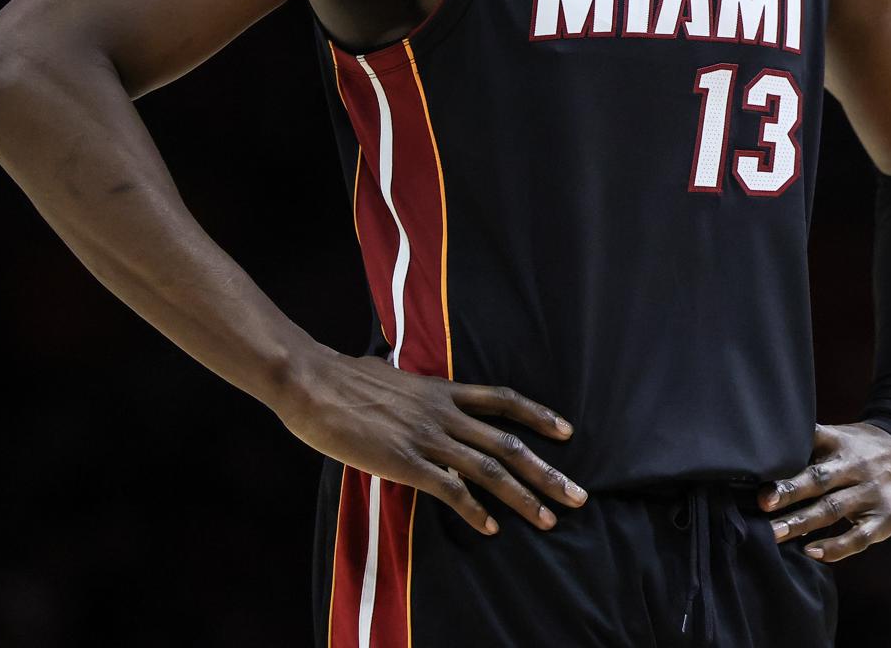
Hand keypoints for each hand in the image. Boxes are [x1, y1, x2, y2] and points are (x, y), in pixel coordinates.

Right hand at [277, 347, 586, 535]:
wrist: (313, 383)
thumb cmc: (341, 377)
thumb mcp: (384, 371)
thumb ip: (398, 378)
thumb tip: (385, 363)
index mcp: (442, 391)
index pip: (502, 401)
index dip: (538, 415)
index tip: (566, 431)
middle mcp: (444, 413)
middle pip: (508, 442)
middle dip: (546, 471)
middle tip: (577, 495)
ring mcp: (427, 437)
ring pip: (489, 467)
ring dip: (523, 496)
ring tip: (549, 519)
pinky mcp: (406, 461)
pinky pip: (450, 489)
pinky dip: (473, 509)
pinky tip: (490, 527)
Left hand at [758, 421, 890, 561]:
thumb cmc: (859, 449)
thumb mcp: (839, 438)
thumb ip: (809, 450)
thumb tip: (764, 469)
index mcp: (841, 443)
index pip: (812, 444)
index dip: (787, 456)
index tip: (759, 468)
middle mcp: (857, 465)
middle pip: (820, 479)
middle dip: (789, 492)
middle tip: (762, 503)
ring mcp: (872, 492)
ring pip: (834, 509)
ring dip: (802, 522)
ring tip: (775, 533)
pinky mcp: (885, 518)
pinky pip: (859, 536)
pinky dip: (836, 547)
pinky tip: (812, 552)